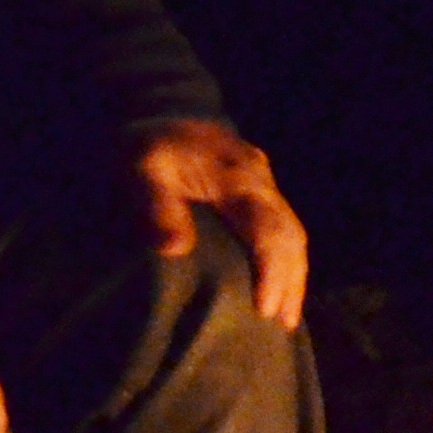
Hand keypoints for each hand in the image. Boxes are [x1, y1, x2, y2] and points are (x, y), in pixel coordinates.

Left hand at [128, 119, 307, 328]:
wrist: (159, 108)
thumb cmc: (146, 144)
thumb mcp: (138, 167)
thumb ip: (154, 204)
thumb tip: (174, 250)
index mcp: (237, 177)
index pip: (268, 228)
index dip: (272, 271)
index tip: (266, 309)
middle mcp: (261, 180)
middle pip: (292, 234)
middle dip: (291, 281)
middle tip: (284, 324)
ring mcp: (264, 183)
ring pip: (294, 232)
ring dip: (294, 274)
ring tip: (287, 316)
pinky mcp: (259, 188)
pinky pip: (283, 226)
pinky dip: (285, 259)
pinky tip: (279, 284)